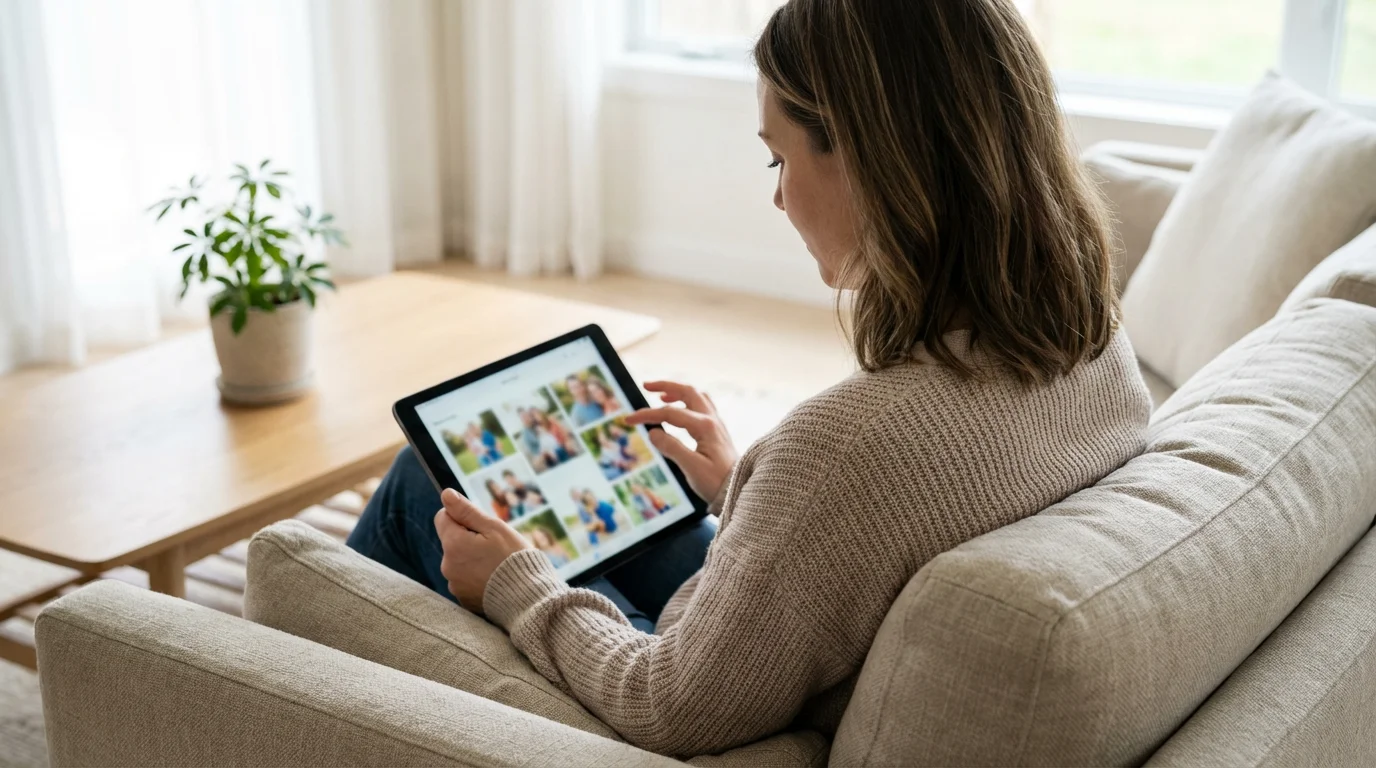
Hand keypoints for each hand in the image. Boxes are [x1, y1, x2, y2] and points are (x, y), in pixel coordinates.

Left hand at [433, 488, 531, 612]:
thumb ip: (466, 511)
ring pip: (459, 562)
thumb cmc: (513, 558)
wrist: (527, 599)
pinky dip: (477, 578)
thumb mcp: (494, 528)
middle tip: (495, 547)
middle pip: (452, 541)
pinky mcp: (463, 600)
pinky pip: (466, 581)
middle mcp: (447, 566)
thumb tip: (446, 494)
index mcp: (453, 544)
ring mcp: (454, 585)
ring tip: (497, 566)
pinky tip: (495, 580)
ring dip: (472, 559)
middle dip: (469, 539)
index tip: (482, 526)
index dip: (462, 516)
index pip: (442, 517)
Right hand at [624, 380, 737, 503]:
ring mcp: (716, 423)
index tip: (629, 420)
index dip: (647, 415)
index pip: (670, 413)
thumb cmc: (716, 482)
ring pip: (696, 396)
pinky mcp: (717, 430)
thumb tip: (653, 433)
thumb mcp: (691, 468)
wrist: (738, 490)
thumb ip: (672, 448)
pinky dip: (687, 401)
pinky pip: (702, 405)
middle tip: (646, 385)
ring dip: (678, 391)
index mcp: (705, 427)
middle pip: (687, 391)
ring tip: (660, 395)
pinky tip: (679, 409)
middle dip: (665, 385)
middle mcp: (712, 420)